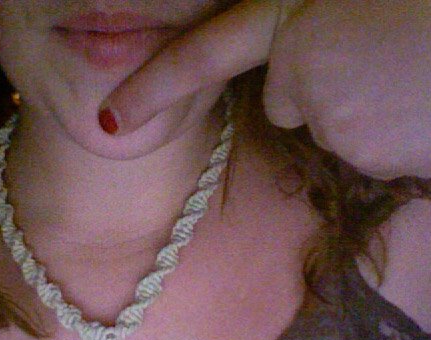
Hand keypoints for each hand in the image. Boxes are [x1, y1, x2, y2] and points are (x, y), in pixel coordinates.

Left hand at [100, 0, 430, 179]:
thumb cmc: (419, 3)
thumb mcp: (354, 0)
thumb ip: (310, 23)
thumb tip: (291, 74)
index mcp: (293, 14)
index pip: (200, 58)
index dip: (153, 88)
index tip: (110, 118)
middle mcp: (301, 74)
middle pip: (293, 102)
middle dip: (322, 87)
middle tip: (382, 55)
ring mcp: (338, 120)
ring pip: (337, 126)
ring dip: (367, 106)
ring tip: (414, 73)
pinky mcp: (375, 153)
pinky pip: (372, 149)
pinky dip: (393, 132)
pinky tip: (423, 101)